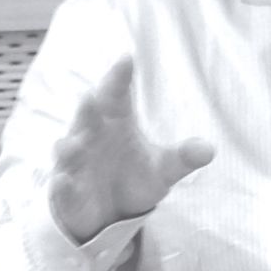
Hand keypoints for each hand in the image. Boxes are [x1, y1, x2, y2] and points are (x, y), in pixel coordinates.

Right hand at [48, 57, 215, 243]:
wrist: (111, 213)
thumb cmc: (134, 177)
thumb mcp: (163, 169)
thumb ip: (182, 158)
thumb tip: (209, 150)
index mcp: (116, 121)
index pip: (117, 94)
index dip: (119, 77)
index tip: (126, 58)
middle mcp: (91, 136)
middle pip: (87, 117)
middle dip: (88, 109)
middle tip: (91, 96)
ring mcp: (76, 163)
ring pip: (68, 150)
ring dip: (70, 147)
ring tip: (76, 145)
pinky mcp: (67, 192)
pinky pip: (61, 186)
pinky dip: (62, 183)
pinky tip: (63, 181)